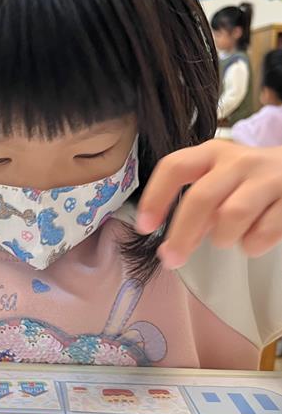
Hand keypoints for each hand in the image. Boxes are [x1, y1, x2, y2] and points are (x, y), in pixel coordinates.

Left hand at [136, 140, 281, 267]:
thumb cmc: (255, 181)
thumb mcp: (224, 181)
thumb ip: (200, 206)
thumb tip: (177, 240)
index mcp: (214, 153)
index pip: (175, 167)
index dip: (155, 197)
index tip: (144, 227)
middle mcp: (239, 161)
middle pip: (201, 197)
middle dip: (182, 234)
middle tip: (172, 259)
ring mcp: (268, 177)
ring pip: (232, 215)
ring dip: (224, 238)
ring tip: (229, 239)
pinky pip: (262, 232)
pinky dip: (253, 245)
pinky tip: (255, 239)